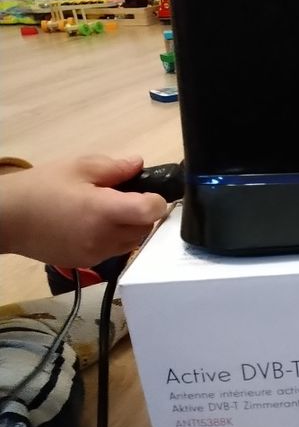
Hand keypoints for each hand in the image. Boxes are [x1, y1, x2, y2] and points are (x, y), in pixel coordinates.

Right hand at [0, 155, 168, 266]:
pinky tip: (95, 225)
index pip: (151, 210)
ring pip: (133, 242)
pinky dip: (115, 238)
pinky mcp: (88, 263)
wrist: (6, 219)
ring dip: (131, 227)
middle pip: (146, 228)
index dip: (156, 199)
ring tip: (109, 211)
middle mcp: (104, 237)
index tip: (148, 191)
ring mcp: (96, 254)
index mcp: (103, 211)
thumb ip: (114, 167)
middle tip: (125, 197)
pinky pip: (115, 251)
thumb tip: (139, 164)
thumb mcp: (77, 167)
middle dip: (143, 212)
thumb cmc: (40, 188)